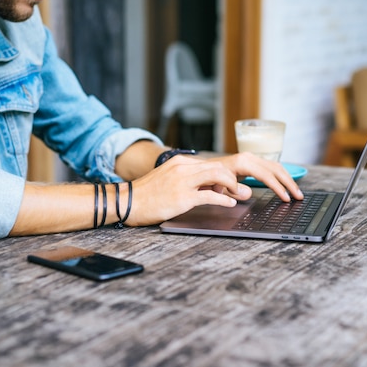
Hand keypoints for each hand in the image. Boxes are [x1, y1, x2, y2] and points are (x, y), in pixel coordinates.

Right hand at [126, 155, 249, 225]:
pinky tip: (230, 204)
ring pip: (218, 176)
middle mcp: (183, 168)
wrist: (127, 202)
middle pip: (218, 167)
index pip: (210, 163)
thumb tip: (208, 187)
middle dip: (233, 178)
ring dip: (232, 186)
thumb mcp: (168, 179)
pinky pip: (210, 196)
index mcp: (180, 162)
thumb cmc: (147, 194)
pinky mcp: (183, 197)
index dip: (225, 174)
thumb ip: (187, 180)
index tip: (232, 183)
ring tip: (237, 195)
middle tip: (240, 189)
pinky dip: (224, 200)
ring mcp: (183, 181)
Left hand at [207, 152, 303, 201]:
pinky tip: (287, 185)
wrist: (203, 169)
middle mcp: (249, 158)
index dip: (278, 187)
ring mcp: (252, 158)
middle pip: (276, 169)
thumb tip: (248, 193)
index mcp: (242, 163)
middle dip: (289, 183)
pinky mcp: (253, 162)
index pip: (266, 175)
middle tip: (299, 197)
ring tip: (297, 193)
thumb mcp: (218, 186)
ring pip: (276, 167)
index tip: (286, 198)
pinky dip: (281, 176)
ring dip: (288, 180)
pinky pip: (271, 167)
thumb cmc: (210, 178)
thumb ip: (233, 190)